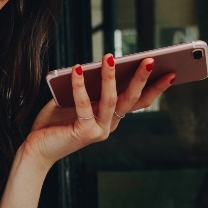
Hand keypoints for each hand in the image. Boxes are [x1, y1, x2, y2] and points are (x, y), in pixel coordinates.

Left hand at [22, 55, 174, 169]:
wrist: (36, 149)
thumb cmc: (53, 123)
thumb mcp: (73, 100)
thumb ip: (87, 86)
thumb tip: (99, 64)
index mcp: (110, 117)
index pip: (138, 102)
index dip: (155, 88)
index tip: (171, 72)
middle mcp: (109, 125)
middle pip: (131, 99)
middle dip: (142, 78)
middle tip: (150, 59)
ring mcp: (99, 130)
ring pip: (111, 100)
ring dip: (111, 77)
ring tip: (110, 58)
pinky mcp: (84, 132)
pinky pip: (84, 105)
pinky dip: (80, 86)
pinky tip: (76, 69)